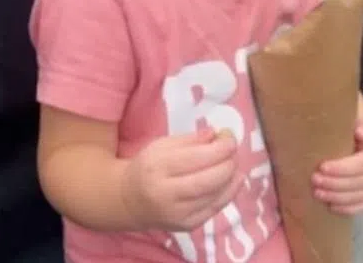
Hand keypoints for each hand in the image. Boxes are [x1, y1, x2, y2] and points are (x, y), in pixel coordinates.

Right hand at [121, 128, 239, 231]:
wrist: (128, 201)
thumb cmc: (148, 168)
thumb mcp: (162, 146)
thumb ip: (191, 139)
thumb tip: (217, 136)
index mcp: (158, 168)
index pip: (198, 157)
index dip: (221, 147)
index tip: (230, 138)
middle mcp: (166, 194)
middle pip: (210, 179)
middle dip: (229, 162)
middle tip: (232, 152)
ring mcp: (177, 214)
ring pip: (216, 195)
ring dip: (232, 176)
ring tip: (232, 164)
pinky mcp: (187, 226)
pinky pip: (215, 208)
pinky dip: (229, 192)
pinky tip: (233, 180)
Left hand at [312, 112, 362, 215]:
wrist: (354, 126)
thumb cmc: (352, 118)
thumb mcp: (357, 110)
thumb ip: (362, 118)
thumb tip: (362, 132)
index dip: (344, 168)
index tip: (322, 166)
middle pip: (362, 182)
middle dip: (336, 184)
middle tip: (314, 179)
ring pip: (361, 196)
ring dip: (339, 197)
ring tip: (316, 192)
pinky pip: (362, 206)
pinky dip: (348, 209)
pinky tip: (330, 206)